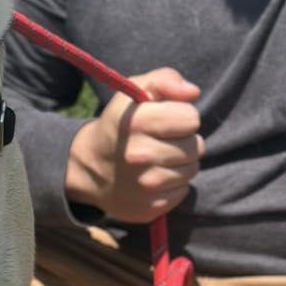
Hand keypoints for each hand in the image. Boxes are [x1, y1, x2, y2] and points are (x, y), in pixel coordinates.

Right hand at [65, 67, 203, 223]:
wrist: (88, 168)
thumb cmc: (120, 125)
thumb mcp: (134, 92)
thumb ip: (165, 79)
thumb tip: (193, 92)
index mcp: (136, 123)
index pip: (191, 118)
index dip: (182, 116)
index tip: (167, 119)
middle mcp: (139, 155)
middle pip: (196, 146)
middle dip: (183, 141)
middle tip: (162, 141)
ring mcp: (145, 184)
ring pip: (192, 169)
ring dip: (180, 163)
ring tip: (158, 158)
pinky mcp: (151, 206)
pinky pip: (182, 191)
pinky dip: (173, 184)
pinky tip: (154, 177)